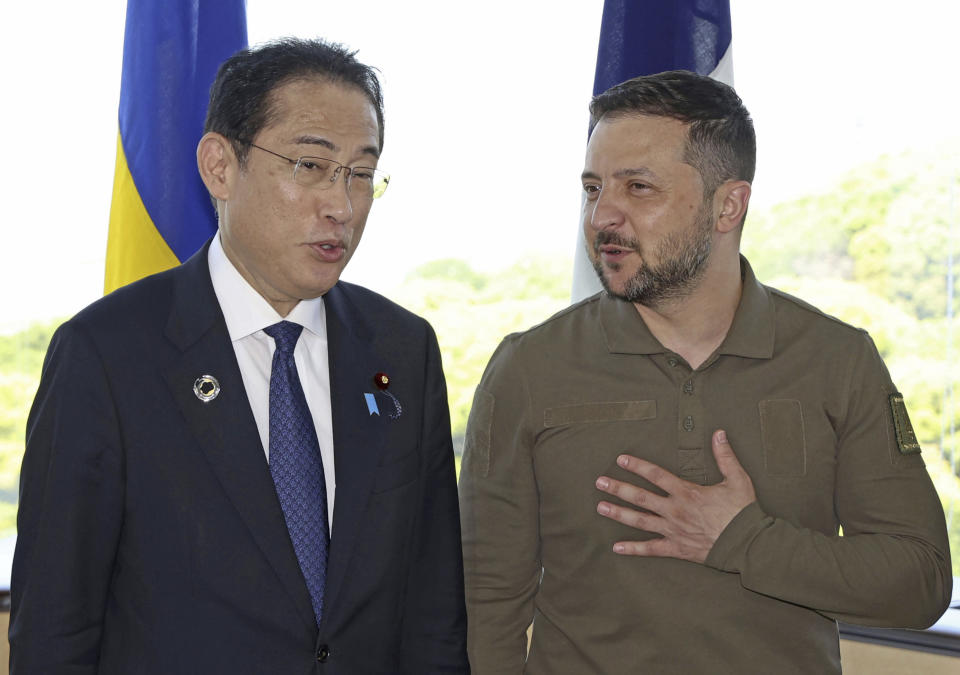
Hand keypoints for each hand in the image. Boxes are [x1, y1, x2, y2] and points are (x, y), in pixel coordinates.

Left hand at [595, 429, 755, 563]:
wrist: (748, 544)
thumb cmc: (742, 512)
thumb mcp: (737, 479)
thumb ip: (725, 456)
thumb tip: (719, 433)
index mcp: (687, 493)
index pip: (656, 475)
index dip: (637, 466)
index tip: (621, 459)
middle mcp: (674, 511)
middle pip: (640, 497)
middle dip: (618, 488)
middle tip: (599, 482)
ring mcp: (673, 530)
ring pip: (640, 521)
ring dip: (619, 514)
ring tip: (600, 507)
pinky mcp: (676, 548)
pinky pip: (651, 549)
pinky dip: (633, 549)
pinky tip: (617, 548)